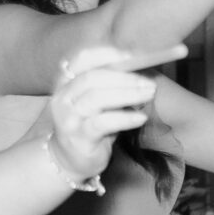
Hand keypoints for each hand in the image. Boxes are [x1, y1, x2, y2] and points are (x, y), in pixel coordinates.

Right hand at [44, 43, 183, 177]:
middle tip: (149, 82)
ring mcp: (68, 118)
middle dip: (125, 77)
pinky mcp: (78, 137)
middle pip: (93, 77)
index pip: (83, 58)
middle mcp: (64, 97)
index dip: (108, 53)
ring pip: (97, 98)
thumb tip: (145, 66)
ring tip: (149, 95)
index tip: (134, 55)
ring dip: (128, 94)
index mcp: (67, 82)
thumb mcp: (100, 102)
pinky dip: (125, 118)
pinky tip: (141, 118)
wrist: (68, 161)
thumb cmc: (90, 126)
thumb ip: (114, 84)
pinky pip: (102, 123)